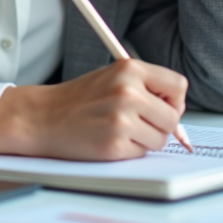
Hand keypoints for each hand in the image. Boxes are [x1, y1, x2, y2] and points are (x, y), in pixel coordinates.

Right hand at [0, 59, 187, 159]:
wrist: (43, 117)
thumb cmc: (78, 98)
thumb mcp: (113, 77)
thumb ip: (145, 86)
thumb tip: (176, 108)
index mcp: (129, 69)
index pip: (178, 86)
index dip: (174, 99)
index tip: (163, 105)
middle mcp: (128, 92)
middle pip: (173, 117)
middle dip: (161, 124)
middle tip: (140, 122)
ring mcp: (122, 120)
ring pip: (160, 139)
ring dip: (145, 139)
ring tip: (119, 129)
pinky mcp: (114, 145)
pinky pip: (141, 153)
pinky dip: (129, 151)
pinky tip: (109, 139)